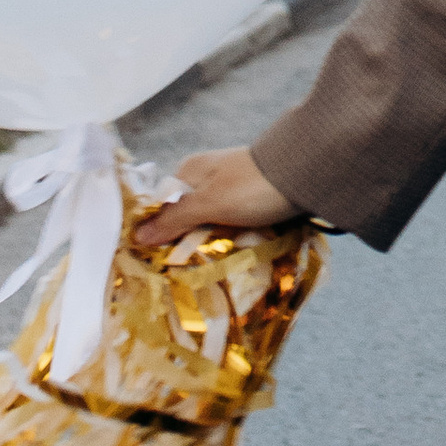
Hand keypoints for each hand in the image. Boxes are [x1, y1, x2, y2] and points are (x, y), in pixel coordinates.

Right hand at [128, 146, 300, 256]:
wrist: (309, 171)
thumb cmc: (254, 186)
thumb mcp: (210, 204)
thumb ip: (174, 219)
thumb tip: (136, 236)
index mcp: (191, 171)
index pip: (162, 206)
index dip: (156, 232)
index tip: (151, 262)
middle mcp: (208, 178)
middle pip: (187, 218)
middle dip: (186, 243)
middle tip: (180, 274)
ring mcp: (232, 189)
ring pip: (211, 225)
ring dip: (211, 245)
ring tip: (206, 272)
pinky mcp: (253, 201)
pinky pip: (233, 226)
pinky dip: (231, 241)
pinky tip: (231, 257)